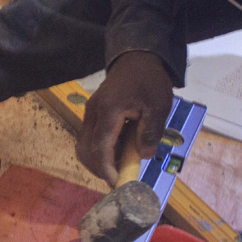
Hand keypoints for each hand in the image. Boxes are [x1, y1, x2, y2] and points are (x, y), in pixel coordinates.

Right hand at [77, 51, 173, 186]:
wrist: (137, 58)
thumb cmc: (149, 81)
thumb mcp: (158, 105)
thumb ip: (150, 131)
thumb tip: (143, 155)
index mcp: (109, 110)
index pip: (100, 147)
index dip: (106, 169)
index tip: (118, 183)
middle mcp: (93, 112)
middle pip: (85, 149)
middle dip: (99, 169)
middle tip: (118, 179)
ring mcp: (89, 112)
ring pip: (83, 145)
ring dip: (97, 161)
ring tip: (117, 168)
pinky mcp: (92, 114)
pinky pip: (88, 138)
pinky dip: (97, 151)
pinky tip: (115, 154)